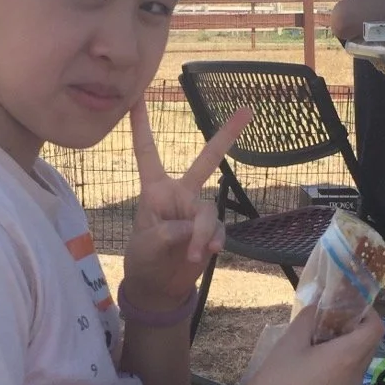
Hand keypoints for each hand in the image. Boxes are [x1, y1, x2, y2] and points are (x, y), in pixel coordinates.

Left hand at [123, 98, 252, 308]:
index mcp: (155, 189)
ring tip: (194, 254)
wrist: (158, 287)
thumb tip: (196, 228)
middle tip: (248, 110)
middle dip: (226, 136)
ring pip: (209, 212)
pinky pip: (218, 231)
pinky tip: (205, 254)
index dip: (141, 125)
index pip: (147, 152)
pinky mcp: (210, 231)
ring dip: (203, 233)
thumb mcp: (147, 244)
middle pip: (206, 161)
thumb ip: (170, 232)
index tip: (136, 97)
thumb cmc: (143, 259)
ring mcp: (196, 212)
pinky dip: (212, 242)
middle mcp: (179, 194)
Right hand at [231, 304, 384, 384]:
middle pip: (368, 345)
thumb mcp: (288, 343)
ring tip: (313, 344)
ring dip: (343, 348)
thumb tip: (317, 308)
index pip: (376, 328)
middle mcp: (356, 377)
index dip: (367, 312)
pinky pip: (347, 378)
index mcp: (348, 357)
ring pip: (357, 363)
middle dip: (352, 329)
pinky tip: (310, 367)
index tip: (345, 306)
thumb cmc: (275, 384)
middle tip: (325, 322)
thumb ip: (307, 320)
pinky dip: (337, 366)